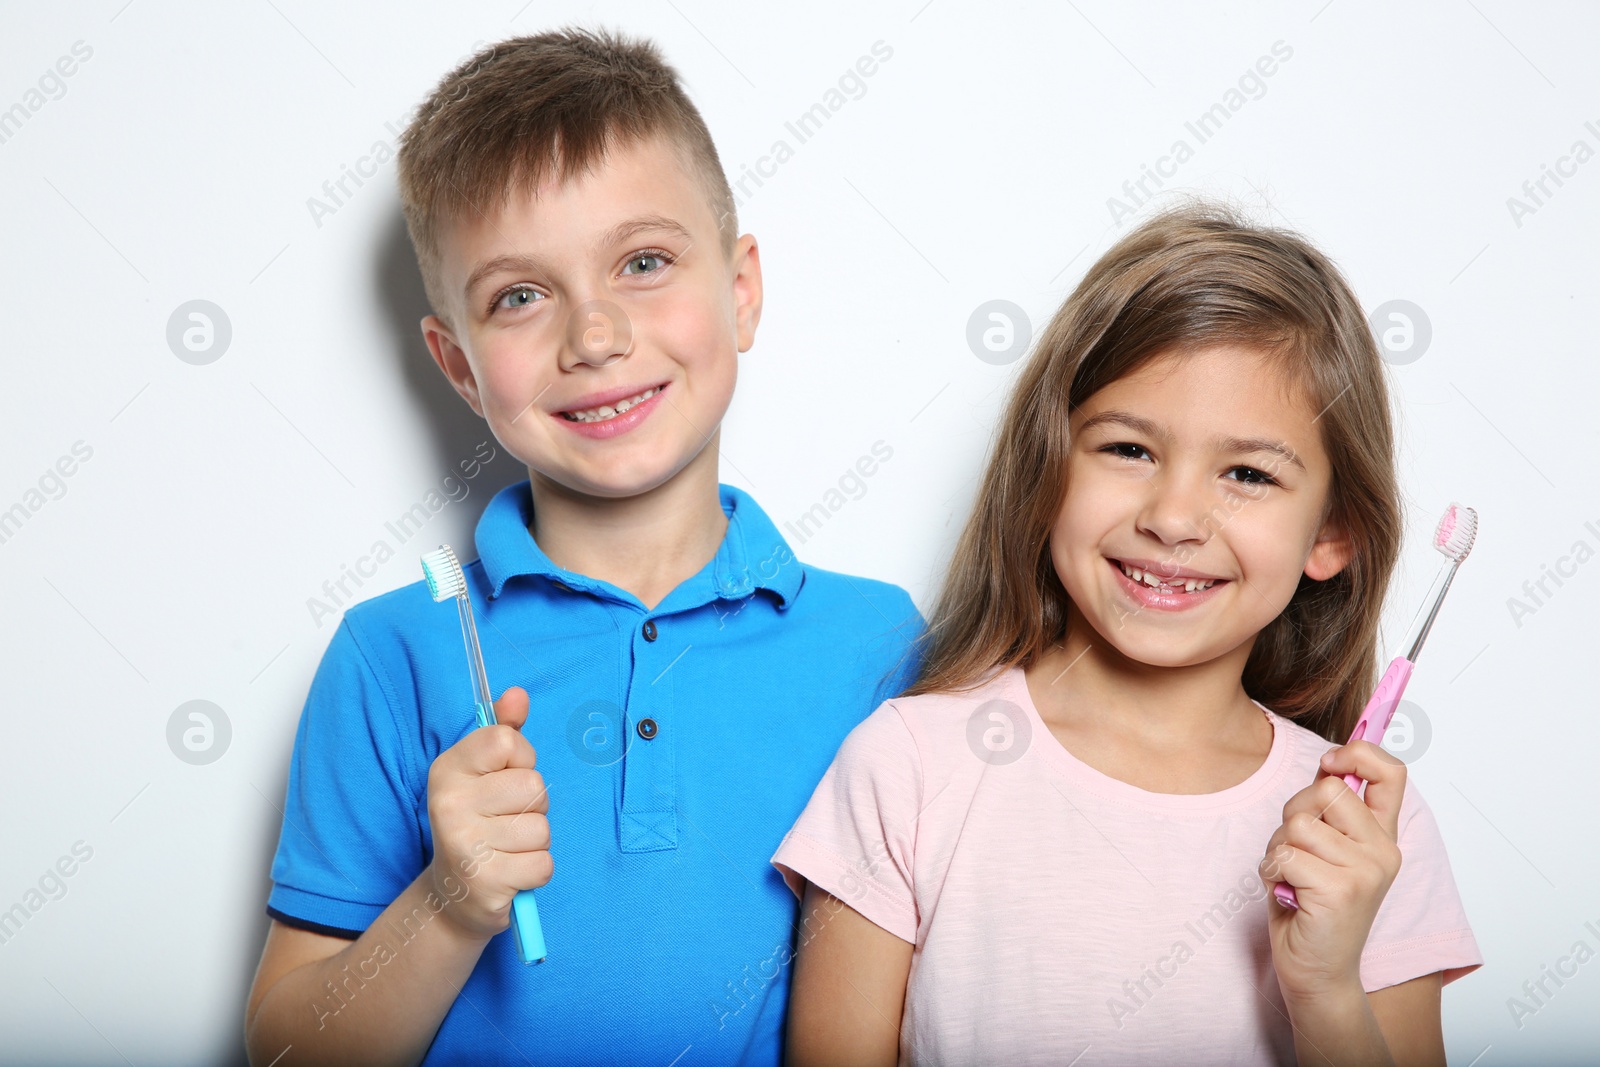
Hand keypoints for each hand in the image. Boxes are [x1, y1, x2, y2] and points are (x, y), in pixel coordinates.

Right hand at [425, 686, 551, 941]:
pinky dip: (535, 871)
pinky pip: (543, 864)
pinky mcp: (485, 883)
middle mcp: (448, 805)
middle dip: (533, 806)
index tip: (504, 778)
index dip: (521, 760)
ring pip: (541, 828)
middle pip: (534, 786)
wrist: (453, 894)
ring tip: (506, 848)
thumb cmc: (478, 821)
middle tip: (506, 821)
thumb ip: (504, 731)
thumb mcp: (484, 772)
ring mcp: (464, 846)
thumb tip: (518, 694)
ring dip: (534, 841)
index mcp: (447, 769)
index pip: (507, 741)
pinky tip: (510, 872)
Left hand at [1258, 740, 1404, 1002]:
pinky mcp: (1341, 890)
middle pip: (1327, 789)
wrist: (1318, 973)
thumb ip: (1329, 812)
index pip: (1391, 773)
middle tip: (1297, 851)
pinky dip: (1272, 872)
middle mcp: (1382, 851)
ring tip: (1292, 878)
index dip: (1358, 753)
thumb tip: (1328, 762)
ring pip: (1298, 823)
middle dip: (1294, 812)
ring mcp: (1365, 871)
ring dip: (1278, 849)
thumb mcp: (1325, 851)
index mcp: (1382, 837)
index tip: (1330, 763)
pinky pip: (1285, 854)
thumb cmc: (1310, 906)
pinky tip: (1288, 895)